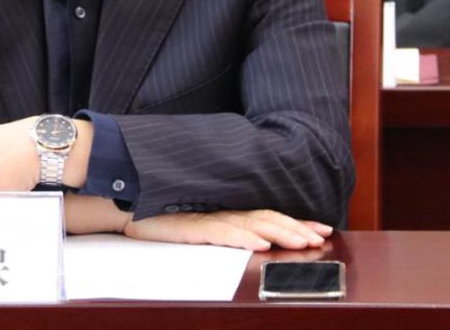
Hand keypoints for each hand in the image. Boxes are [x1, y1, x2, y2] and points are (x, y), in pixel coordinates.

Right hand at [122, 209, 332, 251]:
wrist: (127, 207)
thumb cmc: (161, 218)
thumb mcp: (198, 227)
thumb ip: (223, 231)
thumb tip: (252, 238)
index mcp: (228, 213)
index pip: (269, 216)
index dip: (296, 222)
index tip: (322, 229)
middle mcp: (223, 212)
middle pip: (268, 218)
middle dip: (298, 227)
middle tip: (322, 236)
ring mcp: (209, 218)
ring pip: (253, 223)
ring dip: (281, 231)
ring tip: (303, 241)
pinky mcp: (193, 226)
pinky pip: (224, 232)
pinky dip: (245, 237)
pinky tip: (261, 242)